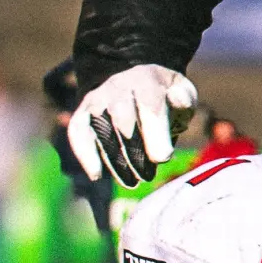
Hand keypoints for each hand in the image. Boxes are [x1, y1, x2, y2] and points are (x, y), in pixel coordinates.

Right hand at [67, 64, 196, 186]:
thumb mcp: (183, 93)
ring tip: (131, 181)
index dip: (155, 132)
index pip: (149, 104)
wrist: (139, 84)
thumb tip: (178, 99)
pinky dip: (84, 153)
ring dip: (114, 158)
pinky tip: (96, 175)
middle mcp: (118, 86)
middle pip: (121, 115)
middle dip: (135, 149)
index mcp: (147, 80)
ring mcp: (98, 98)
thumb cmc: (166, 98)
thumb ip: (183, 99)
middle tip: (147, 175)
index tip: (163, 158)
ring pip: (100, 126)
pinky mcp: (84, 113)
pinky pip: (78, 130)